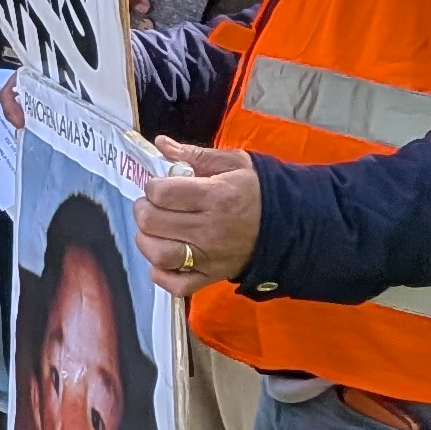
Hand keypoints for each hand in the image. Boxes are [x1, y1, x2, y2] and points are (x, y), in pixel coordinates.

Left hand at [135, 140, 261, 297]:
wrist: (287, 225)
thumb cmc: (255, 191)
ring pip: (159, 255)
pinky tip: (165, 257)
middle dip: (144, 210)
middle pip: (153, 222)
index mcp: (216, 196)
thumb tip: (161, 144)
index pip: (163, 193)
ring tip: (154, 230)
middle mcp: (210, 229)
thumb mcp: (232, 163)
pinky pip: (176, 284)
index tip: (158, 186)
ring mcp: (210, 257)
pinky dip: (161, 274)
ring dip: (147, 241)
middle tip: (151, 205)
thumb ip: (194, 154)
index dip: (152, 186)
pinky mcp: (210, 276)